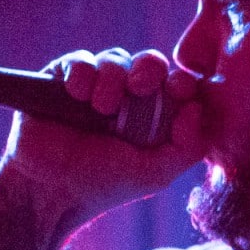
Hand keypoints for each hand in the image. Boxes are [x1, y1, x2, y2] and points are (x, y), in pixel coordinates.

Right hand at [1, 47, 204, 221]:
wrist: (51, 190)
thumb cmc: (104, 185)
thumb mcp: (155, 174)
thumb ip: (187, 147)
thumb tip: (197, 108)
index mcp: (154, 114)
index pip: (176, 84)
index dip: (181, 82)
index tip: (179, 90)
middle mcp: (127, 96)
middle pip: (149, 63)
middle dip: (149, 69)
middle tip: (140, 86)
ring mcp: (95, 86)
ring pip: (115, 59)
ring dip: (113, 77)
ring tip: (101, 106)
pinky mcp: (62, 80)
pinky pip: (79, 61)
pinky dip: (82, 71)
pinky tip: (78, 93)